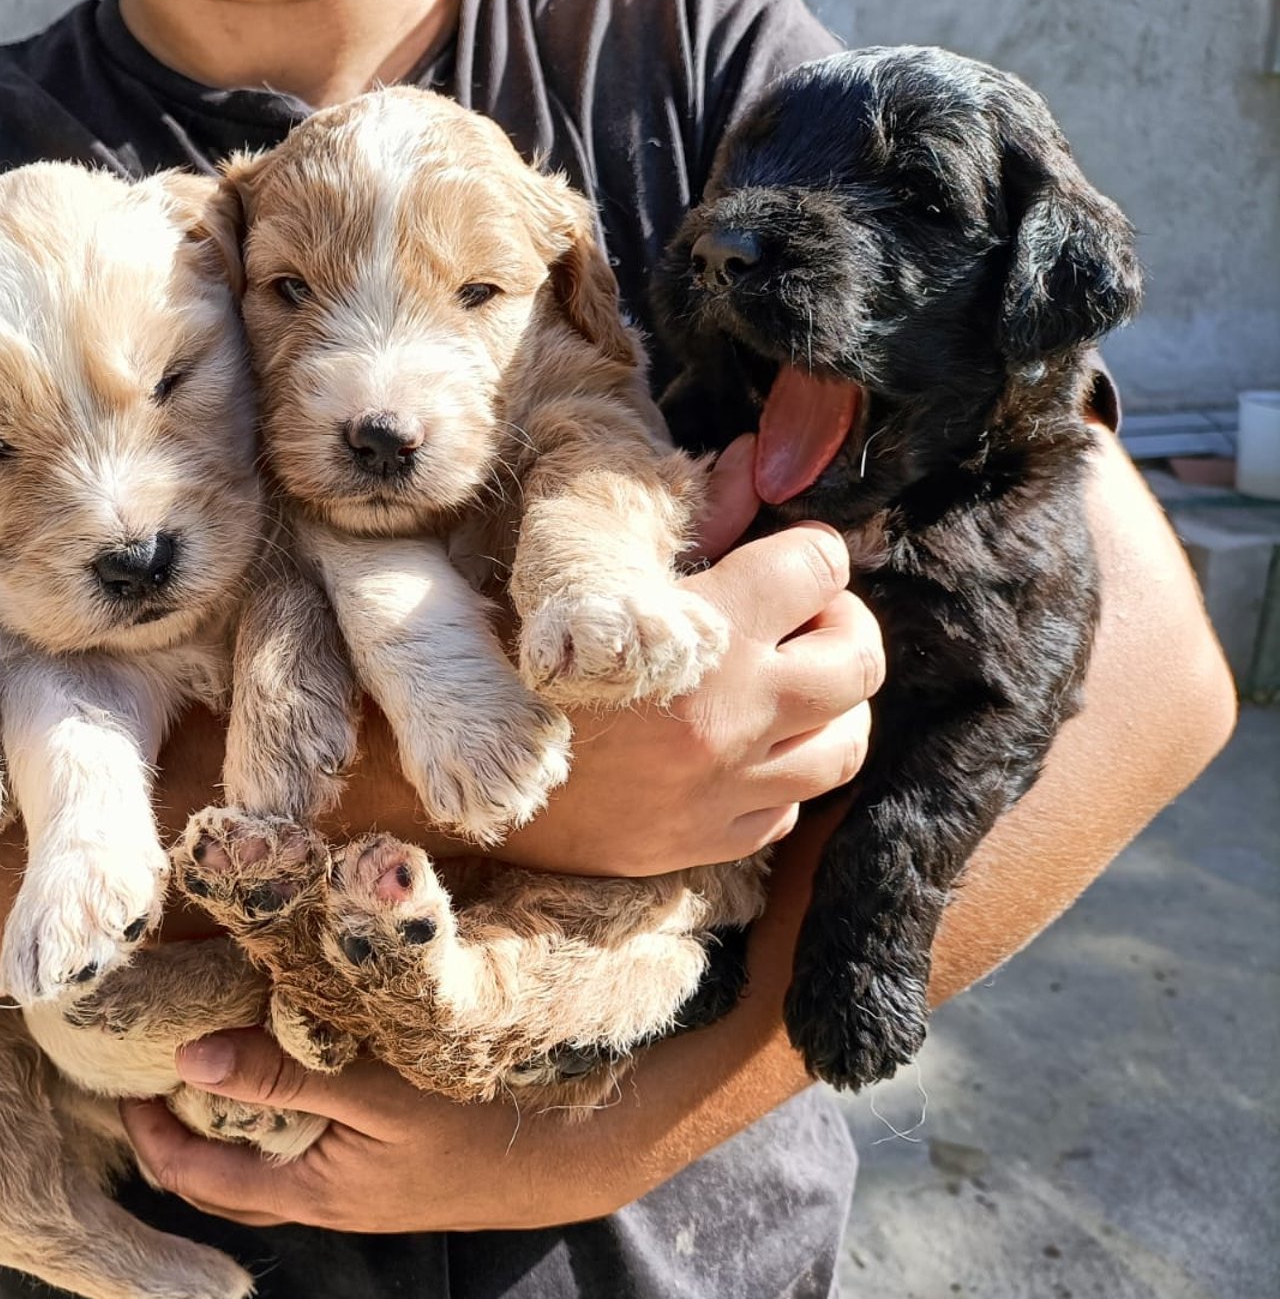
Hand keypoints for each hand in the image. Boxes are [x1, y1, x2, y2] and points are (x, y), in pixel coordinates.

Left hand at [121, 1029, 630, 1231]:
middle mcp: (325, 1202)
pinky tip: (273, 1068)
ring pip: (262, 1167)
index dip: (151, 1135)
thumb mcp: (374, 1089)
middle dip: (173, 1133)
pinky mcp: (381, 1169)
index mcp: (312, 1193)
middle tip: (144, 1071)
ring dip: (220, 1125)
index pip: (199, 1177)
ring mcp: (354, 1190)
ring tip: (194, 1063)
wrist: (567, 1154)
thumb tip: (189, 1056)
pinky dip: (269, 1117)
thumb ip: (282, 1073)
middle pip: (221, 1181)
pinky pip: (302, 1151)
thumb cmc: (473, 1121)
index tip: (122, 1080)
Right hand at [499, 436, 882, 877]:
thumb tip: (750, 457)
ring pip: (843, 743)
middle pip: (857, 658)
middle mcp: (730, 716)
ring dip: (826, 704)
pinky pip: (788, 806)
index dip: (806, 551)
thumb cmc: (495, 653)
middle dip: (838, 622)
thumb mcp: (578, 568)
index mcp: (700, 633)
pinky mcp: (703, 841)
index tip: (782, 556)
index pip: (818, 567)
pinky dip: (778, 772)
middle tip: (798, 617)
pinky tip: (737, 748)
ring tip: (782, 683)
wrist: (441, 774)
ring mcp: (723, 789)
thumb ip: (683, 519)